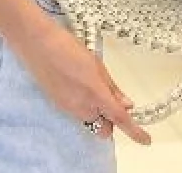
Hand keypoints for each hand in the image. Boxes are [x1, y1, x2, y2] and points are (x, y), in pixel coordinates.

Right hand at [13, 22, 151, 145]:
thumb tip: (126, 104)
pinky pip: (77, 113)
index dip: (135, 131)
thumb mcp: (96, 64)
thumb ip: (112, 87)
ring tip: (90, 83)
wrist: (36, 42)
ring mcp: (67, 107)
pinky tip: (78, 83)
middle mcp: (81, 106)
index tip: (145, 139)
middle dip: (110, 118)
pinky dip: (83, 105)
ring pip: (90, 120)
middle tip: (110, 97)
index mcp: (95, 93)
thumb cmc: (66, 46)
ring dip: (96, 111)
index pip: (119, 118)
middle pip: (103, 126)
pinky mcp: (58, 104)